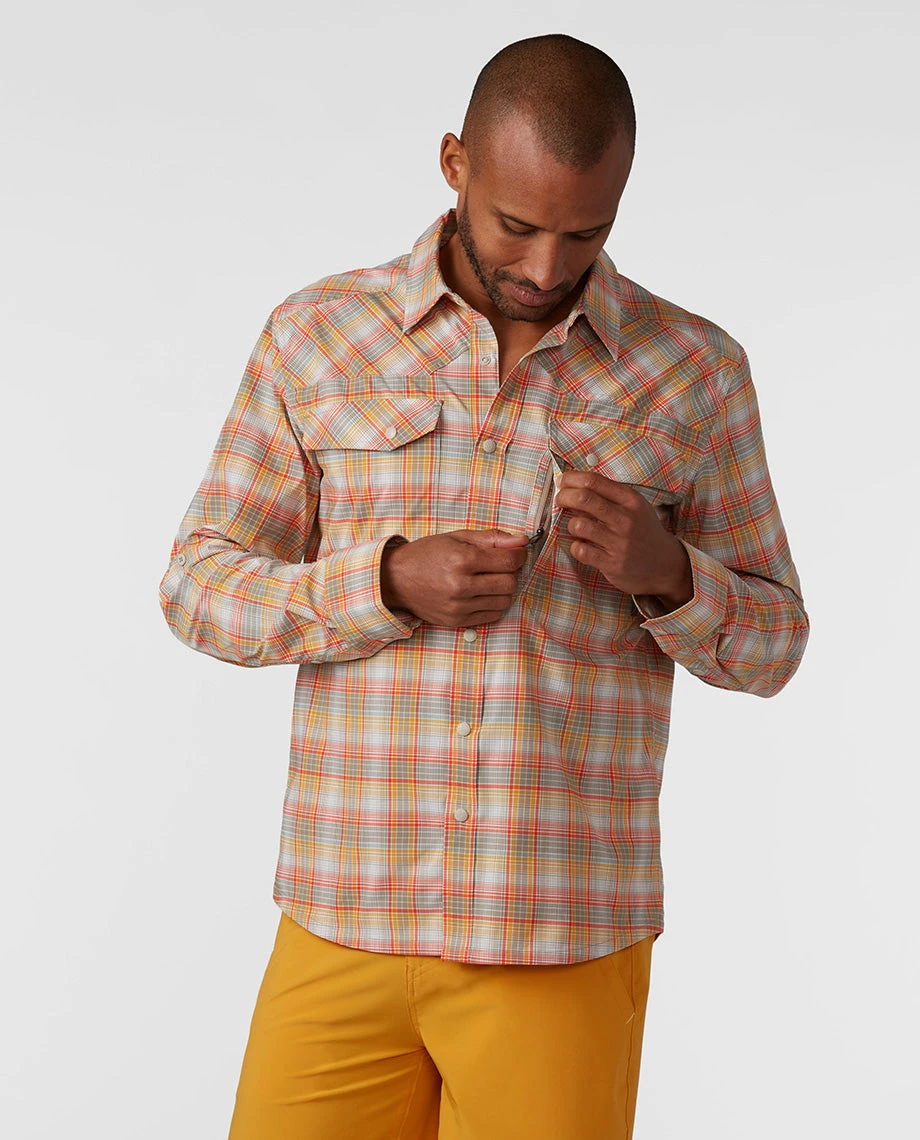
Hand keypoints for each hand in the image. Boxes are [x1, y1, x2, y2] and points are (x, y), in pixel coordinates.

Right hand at [380, 529, 529, 625]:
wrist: (396, 579)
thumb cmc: (426, 555)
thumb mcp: (457, 537)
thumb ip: (492, 538)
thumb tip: (523, 540)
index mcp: (462, 559)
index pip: (509, 561)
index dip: (519, 555)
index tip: (516, 553)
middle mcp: (461, 585)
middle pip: (510, 583)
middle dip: (511, 572)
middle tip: (500, 566)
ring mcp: (459, 606)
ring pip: (504, 601)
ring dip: (503, 589)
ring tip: (488, 580)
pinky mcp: (457, 621)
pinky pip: (492, 616)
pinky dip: (493, 604)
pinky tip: (481, 593)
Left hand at [553, 471, 692, 609]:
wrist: (665, 565)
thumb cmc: (644, 532)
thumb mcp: (635, 507)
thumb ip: (610, 496)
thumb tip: (575, 486)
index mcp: (631, 500)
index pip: (594, 481)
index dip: (571, 479)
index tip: (563, 482)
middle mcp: (626, 519)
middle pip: (584, 498)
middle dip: (564, 496)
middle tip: (559, 500)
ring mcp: (619, 542)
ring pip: (578, 525)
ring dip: (570, 524)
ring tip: (576, 528)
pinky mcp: (612, 563)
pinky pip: (581, 550)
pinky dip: (575, 546)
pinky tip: (582, 546)